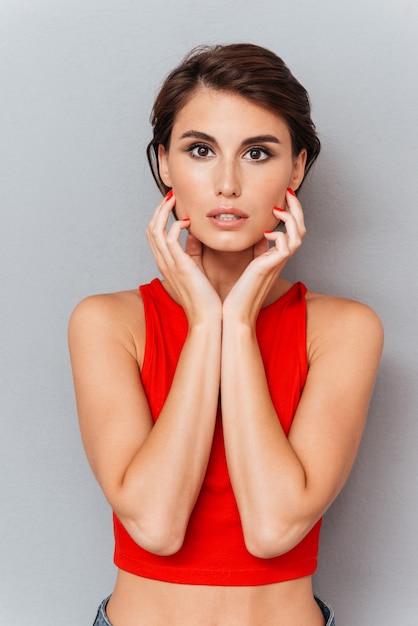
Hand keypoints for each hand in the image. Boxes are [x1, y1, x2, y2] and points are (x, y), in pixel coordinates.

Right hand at [146, 192, 221, 324]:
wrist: (209, 318)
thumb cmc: (207, 299)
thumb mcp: (197, 272)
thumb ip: (193, 254)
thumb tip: (196, 238)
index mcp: (167, 264)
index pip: (155, 235)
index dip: (161, 217)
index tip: (173, 204)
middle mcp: (164, 263)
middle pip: (151, 229)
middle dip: (159, 210)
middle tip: (171, 196)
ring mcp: (169, 264)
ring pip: (155, 229)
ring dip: (163, 211)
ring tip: (174, 199)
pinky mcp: (179, 265)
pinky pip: (169, 238)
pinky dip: (175, 224)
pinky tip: (188, 221)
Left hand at [223, 189, 305, 325]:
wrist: (233, 314)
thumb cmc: (236, 294)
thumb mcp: (245, 265)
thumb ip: (253, 250)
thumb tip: (253, 234)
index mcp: (274, 257)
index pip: (291, 230)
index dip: (290, 213)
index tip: (281, 199)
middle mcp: (279, 259)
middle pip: (300, 228)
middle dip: (296, 208)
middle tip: (287, 192)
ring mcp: (277, 263)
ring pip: (299, 234)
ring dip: (292, 216)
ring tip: (280, 206)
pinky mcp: (270, 267)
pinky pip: (288, 245)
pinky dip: (281, 234)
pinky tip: (268, 232)